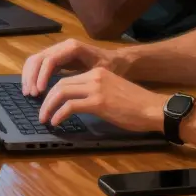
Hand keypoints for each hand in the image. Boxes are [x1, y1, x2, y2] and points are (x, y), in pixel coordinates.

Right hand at [20, 38, 123, 95]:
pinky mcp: (57, 57)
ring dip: (29, 76)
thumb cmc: (112, 67)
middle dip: (32, 77)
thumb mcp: (100, 73)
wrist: (118, 60)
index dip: (41, 76)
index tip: (39, 92)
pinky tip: (33, 88)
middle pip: (38, 58)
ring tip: (28, 93)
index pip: (50, 60)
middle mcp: (63, 46)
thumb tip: (66, 89)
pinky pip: (39, 64)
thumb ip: (84, 78)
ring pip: (35, 60)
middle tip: (30, 95)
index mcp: (72, 48)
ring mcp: (58, 50)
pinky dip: (33, 75)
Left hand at [37, 67, 165, 133]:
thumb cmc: (136, 105)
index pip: (67, 79)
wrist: (154, 109)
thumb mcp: (112, 92)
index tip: (47, 104)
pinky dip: (60, 114)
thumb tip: (77, 105)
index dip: (53, 92)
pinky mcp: (99, 102)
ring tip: (45, 119)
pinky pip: (71, 105)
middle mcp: (94, 76)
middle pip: (60, 84)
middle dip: (47, 99)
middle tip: (42, 113)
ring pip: (61, 92)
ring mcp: (96, 88)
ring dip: (49, 107)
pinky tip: (57, 122)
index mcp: (97, 72)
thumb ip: (95, 94)